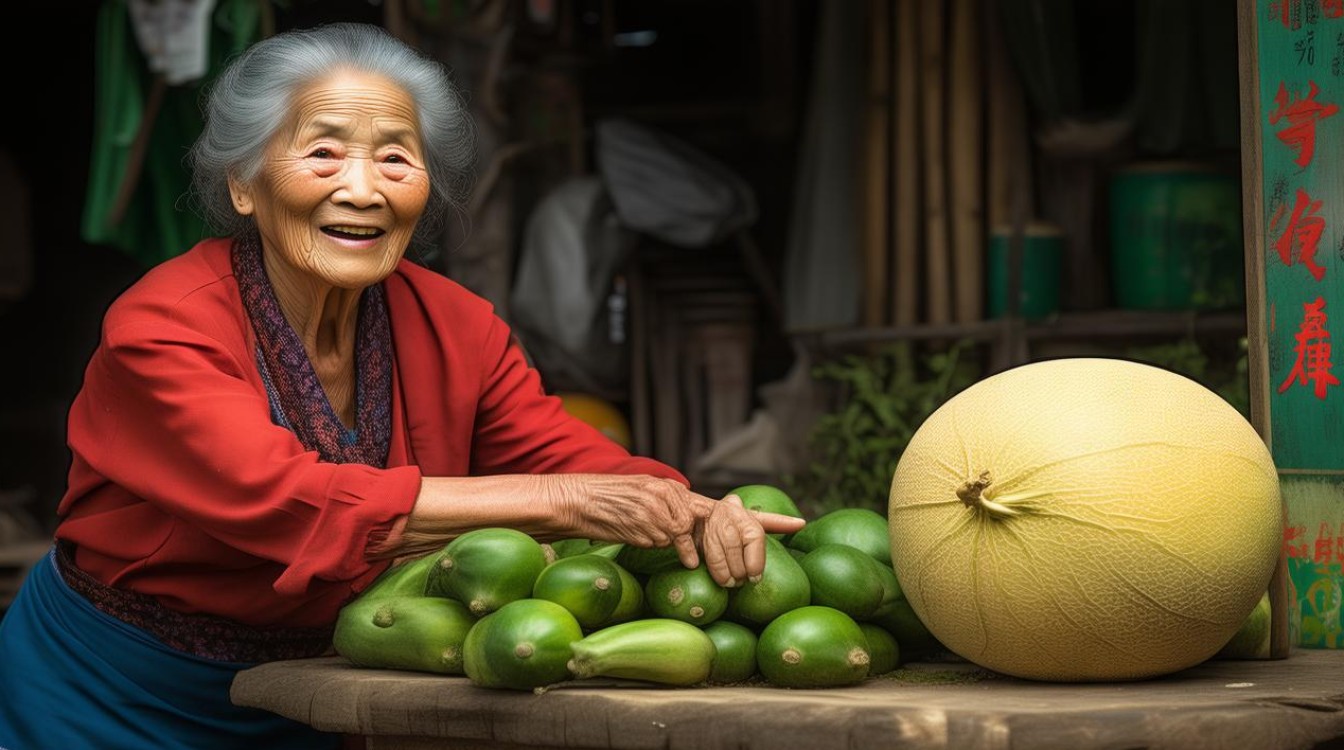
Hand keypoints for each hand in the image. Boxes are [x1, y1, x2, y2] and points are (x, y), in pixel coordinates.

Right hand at [546, 474, 805, 586]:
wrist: (577, 500)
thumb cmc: (610, 514)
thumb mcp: (648, 515)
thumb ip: (675, 525)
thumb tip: (695, 552)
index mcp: (682, 494)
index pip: (732, 510)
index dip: (768, 519)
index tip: (801, 524)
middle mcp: (679, 495)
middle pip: (726, 522)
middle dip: (741, 550)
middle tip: (750, 576)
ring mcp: (668, 503)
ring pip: (695, 536)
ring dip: (696, 555)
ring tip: (691, 565)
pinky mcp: (655, 513)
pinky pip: (673, 539)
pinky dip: (672, 549)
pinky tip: (665, 548)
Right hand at [695, 493, 804, 586]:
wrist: (687, 506)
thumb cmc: (726, 520)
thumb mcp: (749, 518)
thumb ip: (774, 522)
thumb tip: (801, 523)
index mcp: (742, 513)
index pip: (756, 534)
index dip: (756, 560)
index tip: (756, 577)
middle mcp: (725, 512)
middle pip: (735, 547)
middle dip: (738, 569)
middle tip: (740, 582)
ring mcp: (703, 516)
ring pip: (715, 550)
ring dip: (721, 571)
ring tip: (726, 582)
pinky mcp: (681, 523)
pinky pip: (688, 546)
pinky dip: (691, 558)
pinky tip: (694, 565)